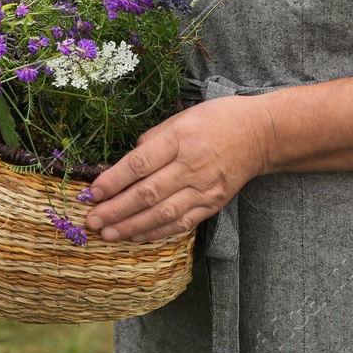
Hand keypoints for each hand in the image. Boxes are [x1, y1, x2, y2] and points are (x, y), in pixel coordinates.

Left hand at [83, 95, 270, 242]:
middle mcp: (191, 165)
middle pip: (148, 192)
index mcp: (180, 138)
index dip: (114, 180)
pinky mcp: (212, 203)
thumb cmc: (217, 119)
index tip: (93, 193)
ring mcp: (203, 188)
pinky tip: (137, 236)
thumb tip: (128, 161)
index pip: (140, 163)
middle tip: (92, 221)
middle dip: (116, 209)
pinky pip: (182, 223)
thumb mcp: (183, 117)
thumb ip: (153, 138)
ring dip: (132, 226)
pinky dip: (158, 232)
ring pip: (163, 213)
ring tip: (108, 234)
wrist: (260, 134)